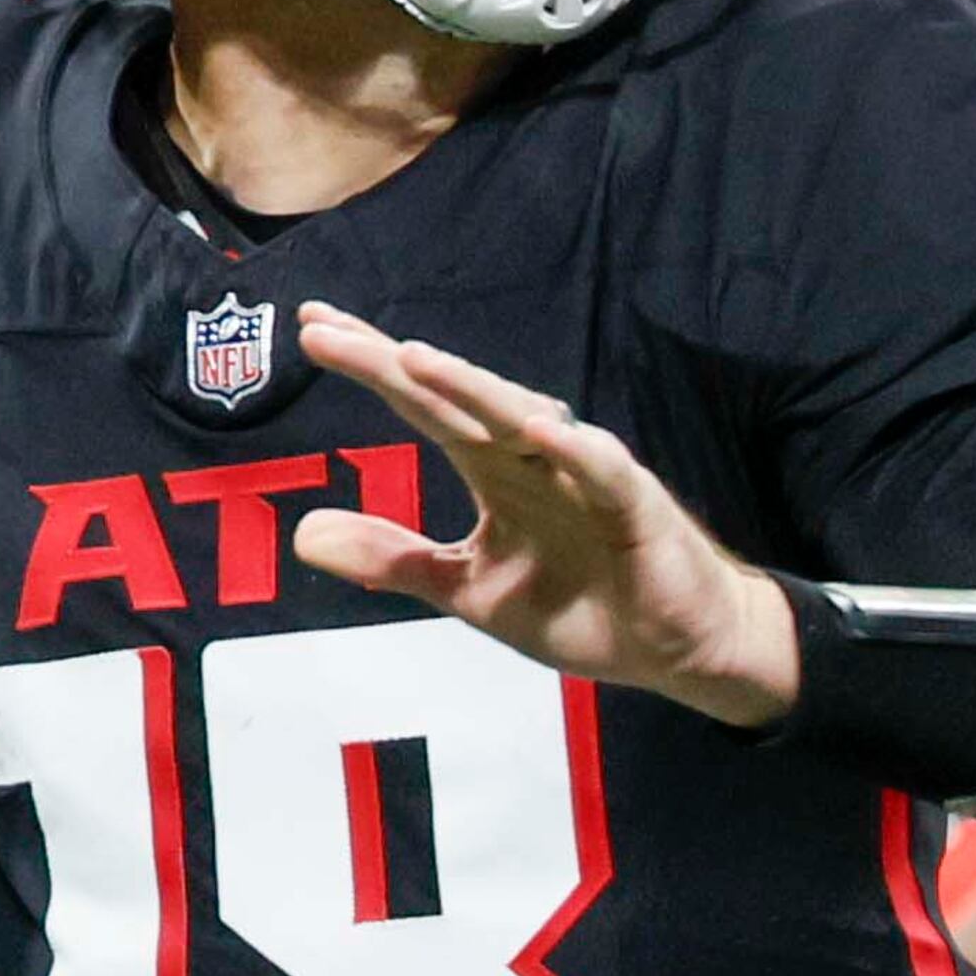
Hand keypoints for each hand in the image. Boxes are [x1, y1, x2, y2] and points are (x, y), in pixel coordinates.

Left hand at [289, 302, 797, 724]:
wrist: (673, 647)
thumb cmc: (578, 605)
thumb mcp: (465, 589)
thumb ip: (392, 557)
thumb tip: (303, 534)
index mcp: (491, 466)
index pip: (421, 403)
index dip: (369, 366)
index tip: (311, 328)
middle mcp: (531, 454)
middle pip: (454, 396)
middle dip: (393, 362)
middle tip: (327, 329)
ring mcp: (583, 472)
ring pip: (520, 417)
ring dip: (470, 386)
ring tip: (413, 358)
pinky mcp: (635, 505)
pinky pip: (602, 469)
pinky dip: (574, 449)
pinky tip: (538, 429)